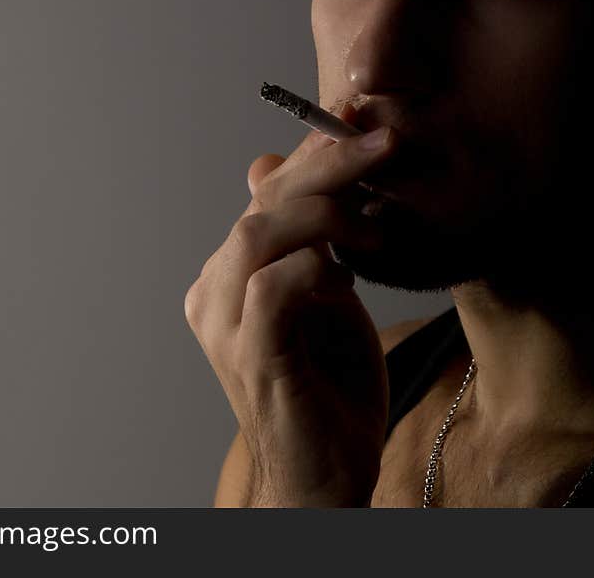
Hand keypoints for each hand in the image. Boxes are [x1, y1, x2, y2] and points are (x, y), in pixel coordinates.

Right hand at [184, 104, 397, 506]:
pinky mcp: (248, 357)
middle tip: (381, 141)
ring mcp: (222, 325)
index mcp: (228, 274)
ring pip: (259, 235)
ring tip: (376, 226)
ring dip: (325, 215)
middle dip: (326, 165)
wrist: (325, 474)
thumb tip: (269, 163)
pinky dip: (318, 270)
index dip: (311, 154)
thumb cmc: (330, 385)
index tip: (356, 120)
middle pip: (262, 205)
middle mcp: (212, 292)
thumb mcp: (326, 295)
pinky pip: (275, 289)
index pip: (266, 196)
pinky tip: (348, 280)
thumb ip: (308, 236)